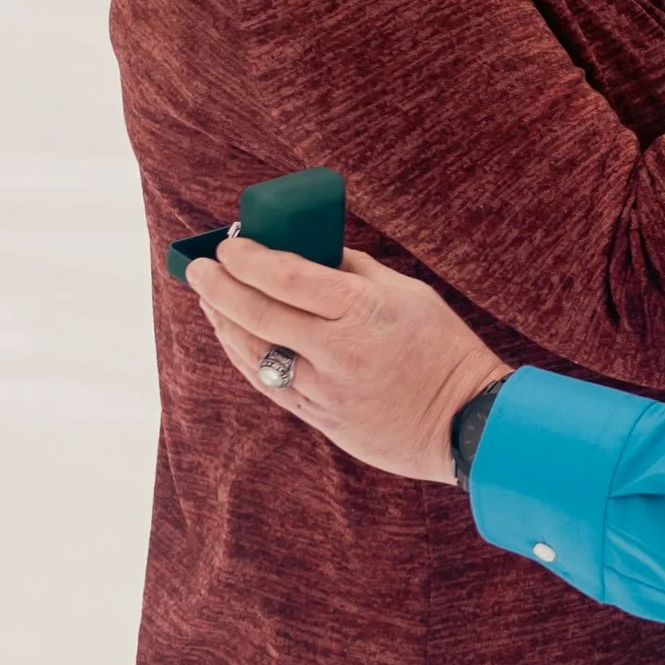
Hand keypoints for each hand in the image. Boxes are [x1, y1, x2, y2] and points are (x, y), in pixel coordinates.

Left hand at [187, 234, 506, 483]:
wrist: (467, 421)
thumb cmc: (442, 347)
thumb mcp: (407, 292)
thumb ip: (353, 270)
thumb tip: (306, 249)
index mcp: (362, 310)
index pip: (286, 276)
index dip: (248, 257)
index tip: (228, 244)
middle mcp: (338, 351)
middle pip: (258, 313)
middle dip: (219, 286)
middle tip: (197, 267)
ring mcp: (327, 391)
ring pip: (255, 354)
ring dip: (224, 323)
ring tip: (209, 300)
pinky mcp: (323, 420)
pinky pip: (271, 385)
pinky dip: (245, 358)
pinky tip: (233, 340)